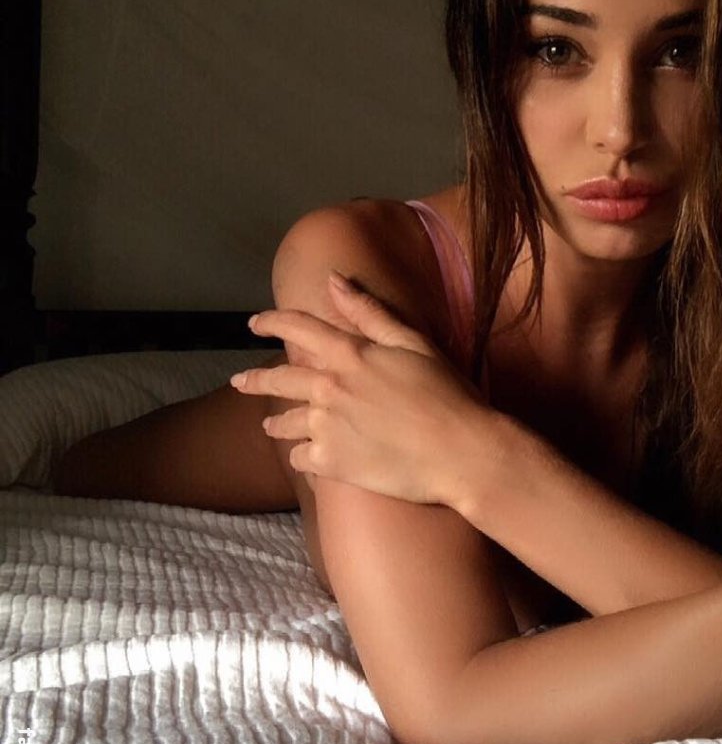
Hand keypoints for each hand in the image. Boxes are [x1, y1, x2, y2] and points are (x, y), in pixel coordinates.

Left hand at [230, 273, 491, 507]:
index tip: (254, 324)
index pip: (298, 329)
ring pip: (285, 424)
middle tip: (240, 383)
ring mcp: (326, 428)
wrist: (460, 452)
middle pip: (279, 380)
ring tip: (270, 428)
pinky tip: (305, 458)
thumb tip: (334, 279)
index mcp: (350, 354)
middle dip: (255, 380)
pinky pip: (300, 459)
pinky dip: (301, 456)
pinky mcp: (331, 464)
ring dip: (276, 424)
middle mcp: (329, 389)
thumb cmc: (447, 393)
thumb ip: (370, 312)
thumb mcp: (413, 343)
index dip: (272, 322)